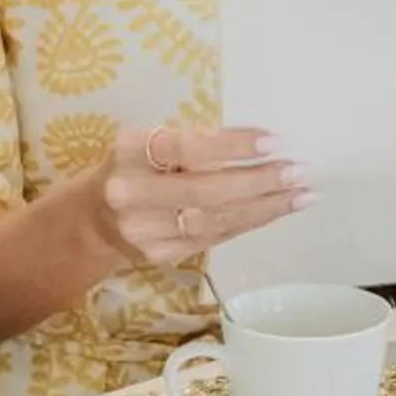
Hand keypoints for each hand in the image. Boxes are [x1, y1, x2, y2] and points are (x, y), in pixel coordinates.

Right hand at [91, 124, 309, 269]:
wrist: (95, 217)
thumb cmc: (136, 166)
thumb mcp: (152, 140)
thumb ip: (196, 140)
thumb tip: (262, 144)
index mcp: (130, 153)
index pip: (187, 148)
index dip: (233, 147)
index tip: (274, 143)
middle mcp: (132, 194)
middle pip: (206, 191)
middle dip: (259, 183)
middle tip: (298, 172)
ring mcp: (146, 231)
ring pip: (216, 220)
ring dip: (264, 208)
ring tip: (300, 195)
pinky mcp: (162, 255)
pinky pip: (215, 237)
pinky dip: (249, 222)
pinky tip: (275, 210)